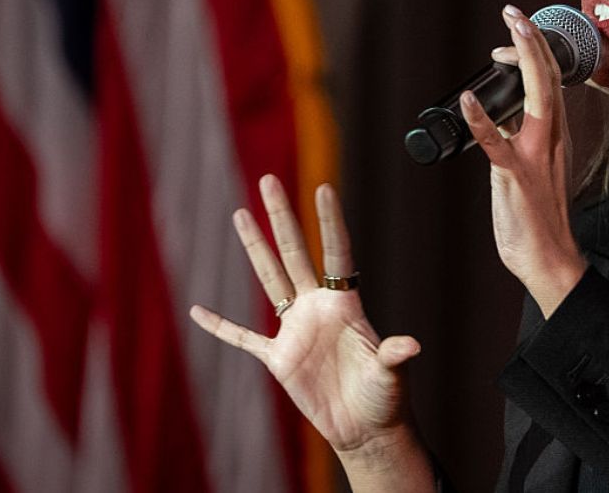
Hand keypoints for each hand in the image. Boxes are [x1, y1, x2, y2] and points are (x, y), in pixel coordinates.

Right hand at [189, 177, 430, 485]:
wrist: (365, 428)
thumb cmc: (384, 398)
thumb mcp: (391, 374)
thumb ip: (393, 356)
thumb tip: (410, 346)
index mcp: (346, 304)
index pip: (337, 253)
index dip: (330, 222)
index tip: (323, 187)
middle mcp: (317, 307)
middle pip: (295, 253)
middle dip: (282, 217)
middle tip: (268, 180)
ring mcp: (295, 330)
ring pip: (270, 279)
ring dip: (254, 248)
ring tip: (241, 213)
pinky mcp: (278, 358)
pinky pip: (243, 338)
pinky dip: (221, 326)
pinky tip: (199, 310)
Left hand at [459, 5, 586, 316]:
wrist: (549, 260)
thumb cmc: (536, 216)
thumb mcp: (526, 167)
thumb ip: (517, 138)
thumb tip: (500, 115)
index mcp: (552, 136)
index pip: (549, 82)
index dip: (534, 51)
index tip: (516, 27)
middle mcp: (551, 139)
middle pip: (548, 79)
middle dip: (533, 41)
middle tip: (515, 11)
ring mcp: (536, 156)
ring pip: (536, 99)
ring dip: (524, 62)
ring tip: (510, 31)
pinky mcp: (517, 177)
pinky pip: (498, 144)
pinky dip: (482, 120)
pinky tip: (466, 99)